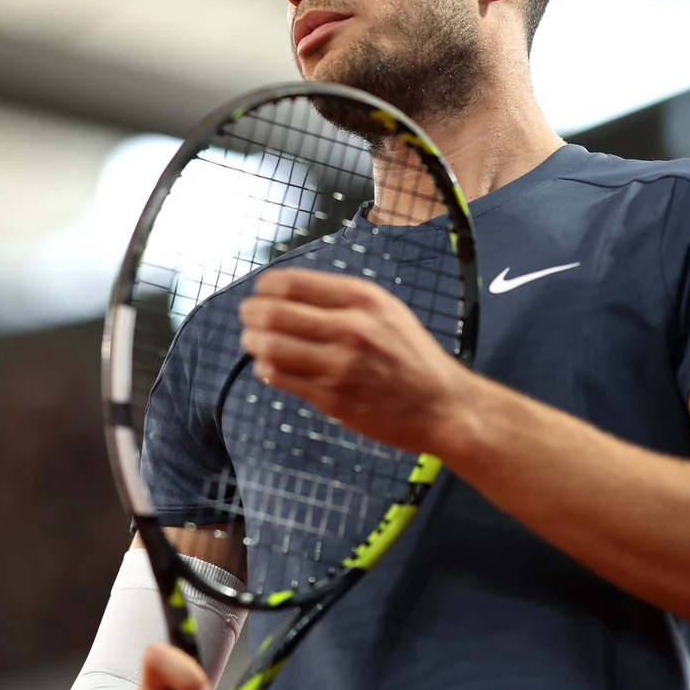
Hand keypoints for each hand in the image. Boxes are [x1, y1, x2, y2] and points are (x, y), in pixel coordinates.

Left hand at [239, 268, 475, 454]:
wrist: (442, 405)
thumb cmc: (413, 357)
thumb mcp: (387, 311)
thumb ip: (342, 301)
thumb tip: (288, 295)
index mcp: (363, 299)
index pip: (292, 283)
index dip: (265, 287)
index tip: (261, 293)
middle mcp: (351, 328)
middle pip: (274, 312)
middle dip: (251, 314)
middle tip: (248, 318)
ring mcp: (341, 365)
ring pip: (272, 347)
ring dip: (253, 343)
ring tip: (254, 342)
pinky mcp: (333, 398)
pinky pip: (282, 378)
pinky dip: (267, 370)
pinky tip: (270, 367)